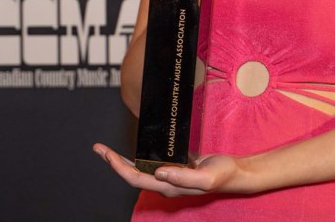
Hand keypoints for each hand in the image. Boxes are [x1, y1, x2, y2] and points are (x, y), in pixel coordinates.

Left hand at [92, 143, 244, 195]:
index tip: (107, 155)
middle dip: (113, 162)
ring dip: (122, 160)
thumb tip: (159, 173)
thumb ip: (183, 177)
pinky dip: (138, 156)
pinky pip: (151, 163)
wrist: (236, 172)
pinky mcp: (175, 167)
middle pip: (132, 174)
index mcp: (169, 186)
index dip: (119, 168)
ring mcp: (169, 176)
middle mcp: (165, 183)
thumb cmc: (223, 174)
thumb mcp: (206, 177)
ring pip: (139, 169)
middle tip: (98, 148)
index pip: (136, 178)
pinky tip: (135, 149)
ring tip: (108, 150)